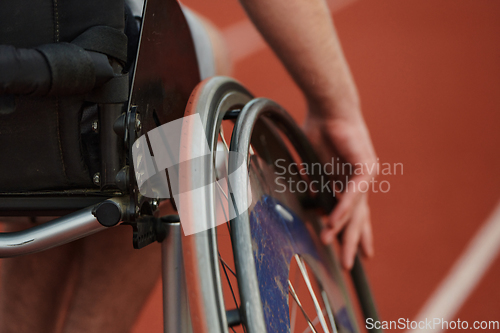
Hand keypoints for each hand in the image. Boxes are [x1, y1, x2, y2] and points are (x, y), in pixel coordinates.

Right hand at [303, 109, 375, 268]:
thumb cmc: (320, 131)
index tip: (357, 254)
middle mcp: (361, 182)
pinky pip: (353, 193)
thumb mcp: (315, 167)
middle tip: (347, 264)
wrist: (328, 107)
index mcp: (349, 182)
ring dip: (342, 228)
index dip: (353, 232)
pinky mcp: (366, 167)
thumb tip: (315, 207)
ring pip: (355, 209)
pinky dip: (342, 208)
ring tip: (330, 244)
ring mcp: (366, 175)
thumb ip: (317, 187)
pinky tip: (333, 221)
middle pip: (358, 218)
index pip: (354, 213)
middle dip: (352, 241)